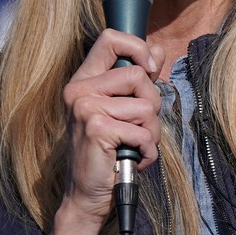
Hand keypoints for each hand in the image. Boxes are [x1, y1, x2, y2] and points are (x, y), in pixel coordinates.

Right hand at [60, 29, 164, 224]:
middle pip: (138, 75)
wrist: (88, 195)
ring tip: (134, 146)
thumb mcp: (122, 110)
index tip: (150, 70)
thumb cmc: (109, 151)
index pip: (110, 39)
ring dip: (151, 132)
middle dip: (152, 104)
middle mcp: (79, 90)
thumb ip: (138, 78)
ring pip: (147, 106)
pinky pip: (144, 133)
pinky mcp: (96, 129)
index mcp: (84, 80)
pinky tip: (132, 159)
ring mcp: (85, 108)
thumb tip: (156, 49)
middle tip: (139, 126)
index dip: (137, 47)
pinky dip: (148, 152)